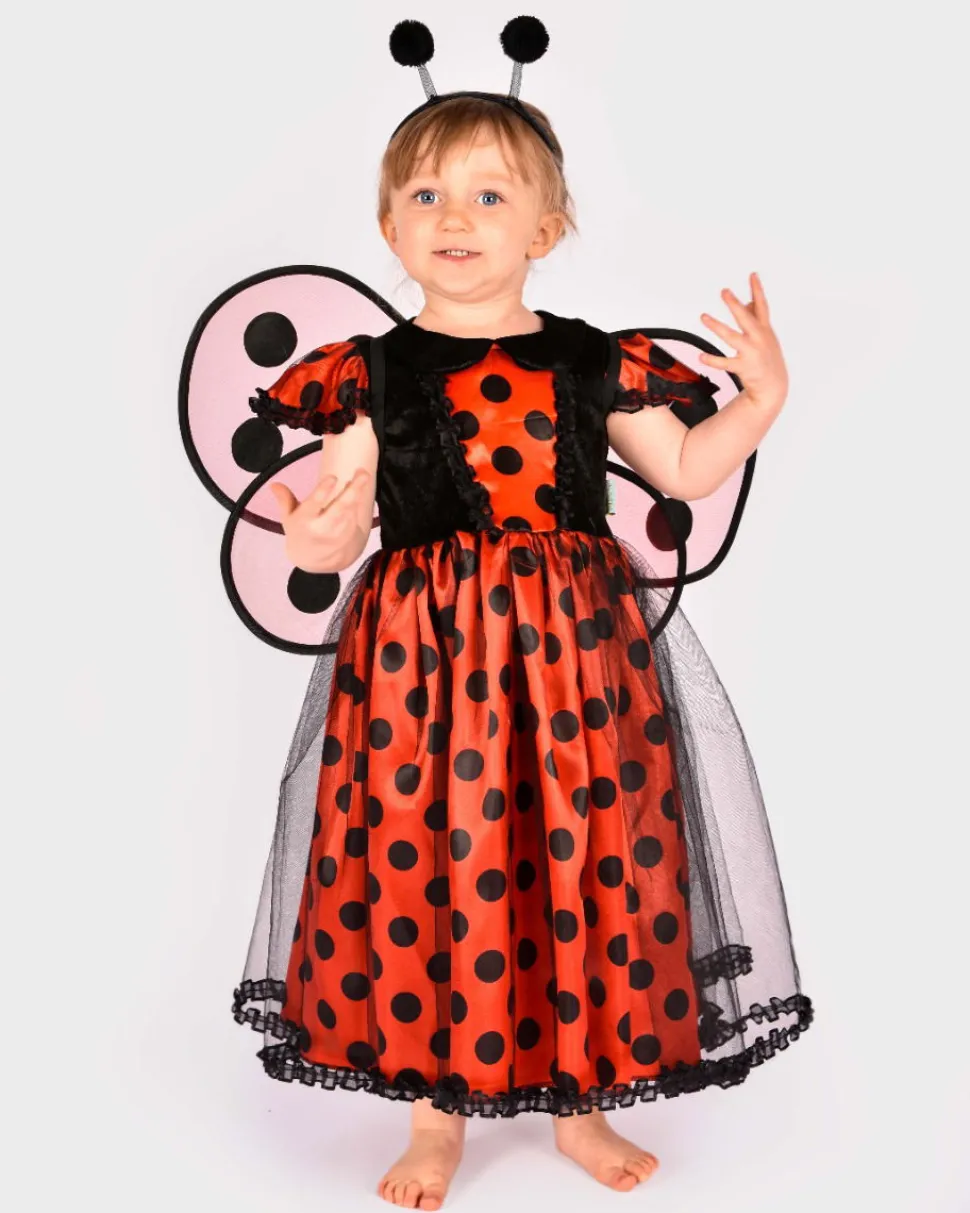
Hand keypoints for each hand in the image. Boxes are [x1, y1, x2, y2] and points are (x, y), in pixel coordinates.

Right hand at [269, 467, 371, 571]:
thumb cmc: (299, 533)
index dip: (323, 491)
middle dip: (353, 490)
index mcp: (304, 521)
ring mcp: (337, 533)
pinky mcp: (348, 536)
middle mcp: (321, 528)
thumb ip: (284, 500)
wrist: (313, 561)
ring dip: (358, 492)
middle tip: (363, 473)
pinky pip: (355, 517)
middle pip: (339, 507)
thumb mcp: (288, 518)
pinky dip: (358, 503)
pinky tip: (360, 490)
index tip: (333, 477)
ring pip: (350, 511)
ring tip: (362, 475)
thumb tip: (274, 484)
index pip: (314, 505)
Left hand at [697, 272, 788, 409]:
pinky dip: (712, 360)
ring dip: (716, 326)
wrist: (774, 386)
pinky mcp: (743, 367)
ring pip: (731, 337)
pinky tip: (701, 356)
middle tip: (724, 291)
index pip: (762, 306)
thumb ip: (756, 317)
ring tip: (703, 316)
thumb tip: (749, 299)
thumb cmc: (768, 357)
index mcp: (764, 329)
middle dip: (735, 304)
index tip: (752, 275)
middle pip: (745, 318)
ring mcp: (751, 353)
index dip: (757, 290)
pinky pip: (725, 363)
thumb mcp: (766, 335)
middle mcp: (759, 339)